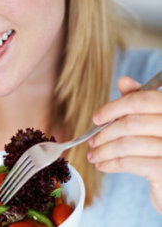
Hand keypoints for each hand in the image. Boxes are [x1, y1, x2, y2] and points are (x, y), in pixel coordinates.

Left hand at [87, 76, 161, 213]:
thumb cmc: (158, 143)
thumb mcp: (149, 117)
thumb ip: (138, 98)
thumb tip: (123, 80)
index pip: (141, 100)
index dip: (114, 108)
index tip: (96, 118)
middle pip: (131, 123)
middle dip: (105, 133)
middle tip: (92, 141)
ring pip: (128, 144)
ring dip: (104, 151)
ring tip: (93, 155)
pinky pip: (130, 163)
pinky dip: (111, 164)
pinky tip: (102, 165)